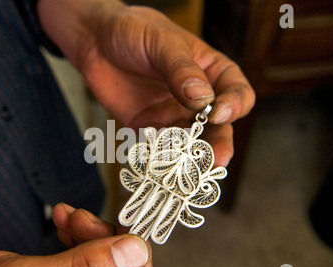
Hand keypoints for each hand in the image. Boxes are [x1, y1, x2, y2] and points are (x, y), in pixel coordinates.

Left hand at [38, 0, 255, 166]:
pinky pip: (160, 146)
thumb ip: (181, 69)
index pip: (236, 92)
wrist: (96, 40)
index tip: (219, 112)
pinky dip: (162, 157)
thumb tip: (202, 99)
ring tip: (192, 170)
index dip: (234, 105)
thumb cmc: (134, 30)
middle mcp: (196, 98)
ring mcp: (173, 114)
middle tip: (217, 159)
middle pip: (217, 126)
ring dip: (192, 157)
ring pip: (191, 141)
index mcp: (211, 71)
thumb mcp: (162, 42)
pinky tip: (161, 163)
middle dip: (218, 143)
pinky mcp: (149, 127)